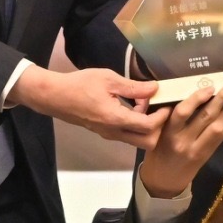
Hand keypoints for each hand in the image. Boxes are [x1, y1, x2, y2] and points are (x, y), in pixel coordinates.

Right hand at [13, 65, 163, 149]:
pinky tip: (132, 105)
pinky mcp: (105, 132)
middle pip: (148, 143)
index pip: (149, 126)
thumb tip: (155, 88)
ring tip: (143, 103)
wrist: (55, 96)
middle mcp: (114, 132)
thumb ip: (133, 87)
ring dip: (147, 126)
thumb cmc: (80, 85)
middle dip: (159, 128)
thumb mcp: (108, 79)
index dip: (163, 116)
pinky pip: (127, 134)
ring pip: (138, 140)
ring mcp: (109, 134)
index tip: (166, 102)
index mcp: (116, 118)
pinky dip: (136, 124)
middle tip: (158, 108)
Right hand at [138, 78, 222, 198]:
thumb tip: (189, 92)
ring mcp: (197, 149)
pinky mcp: (206, 155)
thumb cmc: (157, 151)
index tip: (208, 87)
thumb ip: (170, 116)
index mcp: (168, 133)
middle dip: (222, 98)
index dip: (197, 98)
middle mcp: (183, 141)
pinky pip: (220, 136)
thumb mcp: (158, 132)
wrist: (163, 181)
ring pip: (218, 127)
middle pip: (206, 116)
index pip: (183, 112)